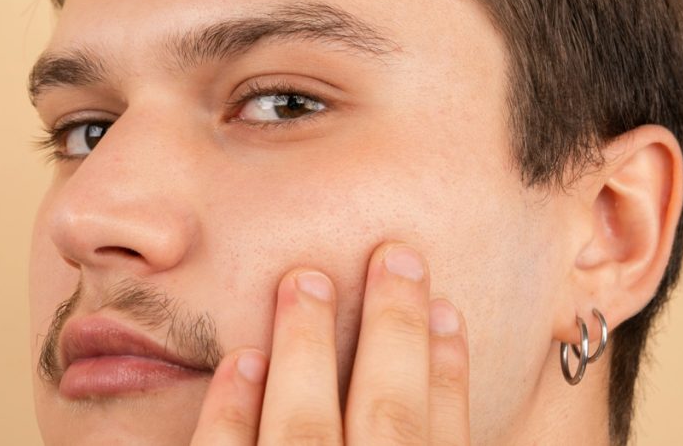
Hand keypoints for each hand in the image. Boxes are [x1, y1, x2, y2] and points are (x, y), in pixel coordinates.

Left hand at [190, 242, 470, 444]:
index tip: (448, 310)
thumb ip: (408, 443)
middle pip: (389, 421)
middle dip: (393, 334)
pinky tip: (241, 360)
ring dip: (307, 351)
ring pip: (305, 433)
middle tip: (395, 255)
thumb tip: (422, 388)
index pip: (444, 442)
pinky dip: (232, 414)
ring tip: (305, 280)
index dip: (450, 376)